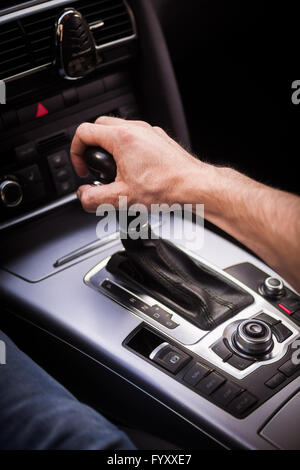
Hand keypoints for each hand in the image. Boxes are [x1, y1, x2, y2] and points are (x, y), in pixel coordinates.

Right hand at [70, 116, 202, 211]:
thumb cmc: (166, 188)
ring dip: (110, 148)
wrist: (194, 187)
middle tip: (95, 167)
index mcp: (121, 138)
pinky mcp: (160, 139)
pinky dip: (128, 149)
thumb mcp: (121, 198)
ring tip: (115, 171)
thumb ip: (94, 198)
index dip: (76, 153)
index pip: (83, 132)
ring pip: (119, 130)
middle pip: (99, 127)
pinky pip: (136, 137)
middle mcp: (136, 129)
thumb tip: (84, 196)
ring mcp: (149, 132)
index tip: (83, 170)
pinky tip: (134, 171)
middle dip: (92, 147)